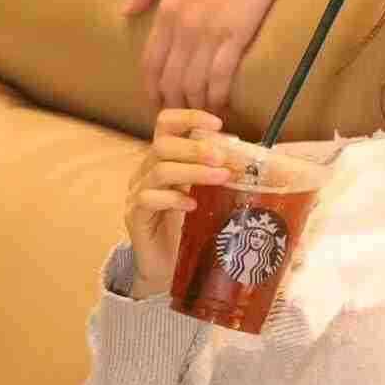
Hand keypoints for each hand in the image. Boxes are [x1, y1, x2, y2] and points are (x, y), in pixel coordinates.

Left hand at [123, 0, 295, 113]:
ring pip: (193, 84)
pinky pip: (220, 76)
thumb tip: (125, 11)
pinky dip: (218, 97)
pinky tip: (221, 106)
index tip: (158, 104)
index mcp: (167, 10)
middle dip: (173, 106)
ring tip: (202, 119)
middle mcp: (183, 26)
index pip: (151, 63)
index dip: (152, 90)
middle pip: (170, 80)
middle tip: (182, 120)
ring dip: (195, 107)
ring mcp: (209, 32)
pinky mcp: (236, 35)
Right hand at [123, 108, 236, 297]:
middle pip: (163, 145)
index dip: (189, 117)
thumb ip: (216, 172)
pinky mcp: (135, 216)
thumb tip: (248, 155)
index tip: (217, 124)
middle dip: (196, 148)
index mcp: (163, 158)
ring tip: (220, 177)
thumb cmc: (188, 226)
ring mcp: (138, 193)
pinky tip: (193, 205)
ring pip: (159, 170)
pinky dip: (174, 198)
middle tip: (222, 157)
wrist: (165, 266)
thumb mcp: (206, 194)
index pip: (165, 123)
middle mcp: (146, 171)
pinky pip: (149, 199)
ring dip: (193, 171)